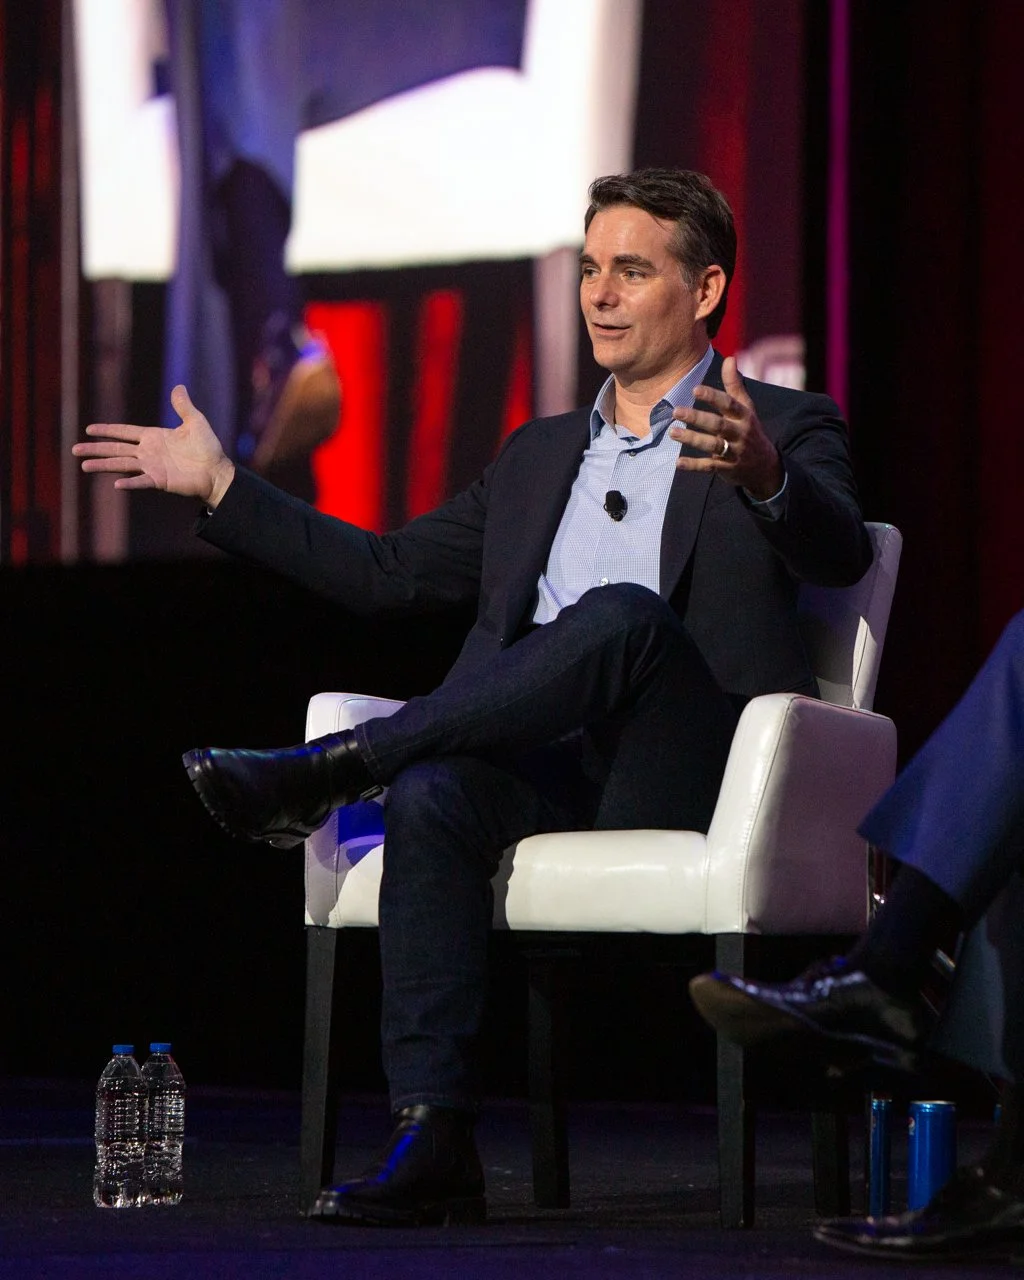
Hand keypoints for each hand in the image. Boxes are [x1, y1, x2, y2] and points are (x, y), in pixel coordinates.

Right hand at [72, 385, 235, 506]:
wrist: (217, 471)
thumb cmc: (208, 448)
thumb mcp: (196, 422)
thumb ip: (183, 406)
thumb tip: (178, 386)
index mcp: (153, 437)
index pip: (124, 432)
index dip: (107, 430)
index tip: (89, 429)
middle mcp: (148, 452)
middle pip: (116, 449)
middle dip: (96, 449)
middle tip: (75, 450)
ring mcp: (152, 467)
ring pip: (122, 464)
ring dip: (104, 465)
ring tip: (84, 466)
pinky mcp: (160, 481)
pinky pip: (141, 481)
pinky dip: (130, 482)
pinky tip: (116, 484)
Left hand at [668, 356, 783, 499]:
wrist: (765, 466)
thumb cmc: (750, 431)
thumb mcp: (746, 408)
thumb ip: (735, 385)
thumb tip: (730, 358)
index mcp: (744, 416)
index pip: (729, 404)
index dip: (713, 396)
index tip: (695, 389)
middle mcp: (740, 433)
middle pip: (717, 425)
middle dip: (697, 418)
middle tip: (675, 411)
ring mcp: (733, 452)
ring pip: (711, 445)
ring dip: (692, 439)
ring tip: (672, 432)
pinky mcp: (726, 468)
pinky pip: (709, 466)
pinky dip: (693, 465)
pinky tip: (678, 463)